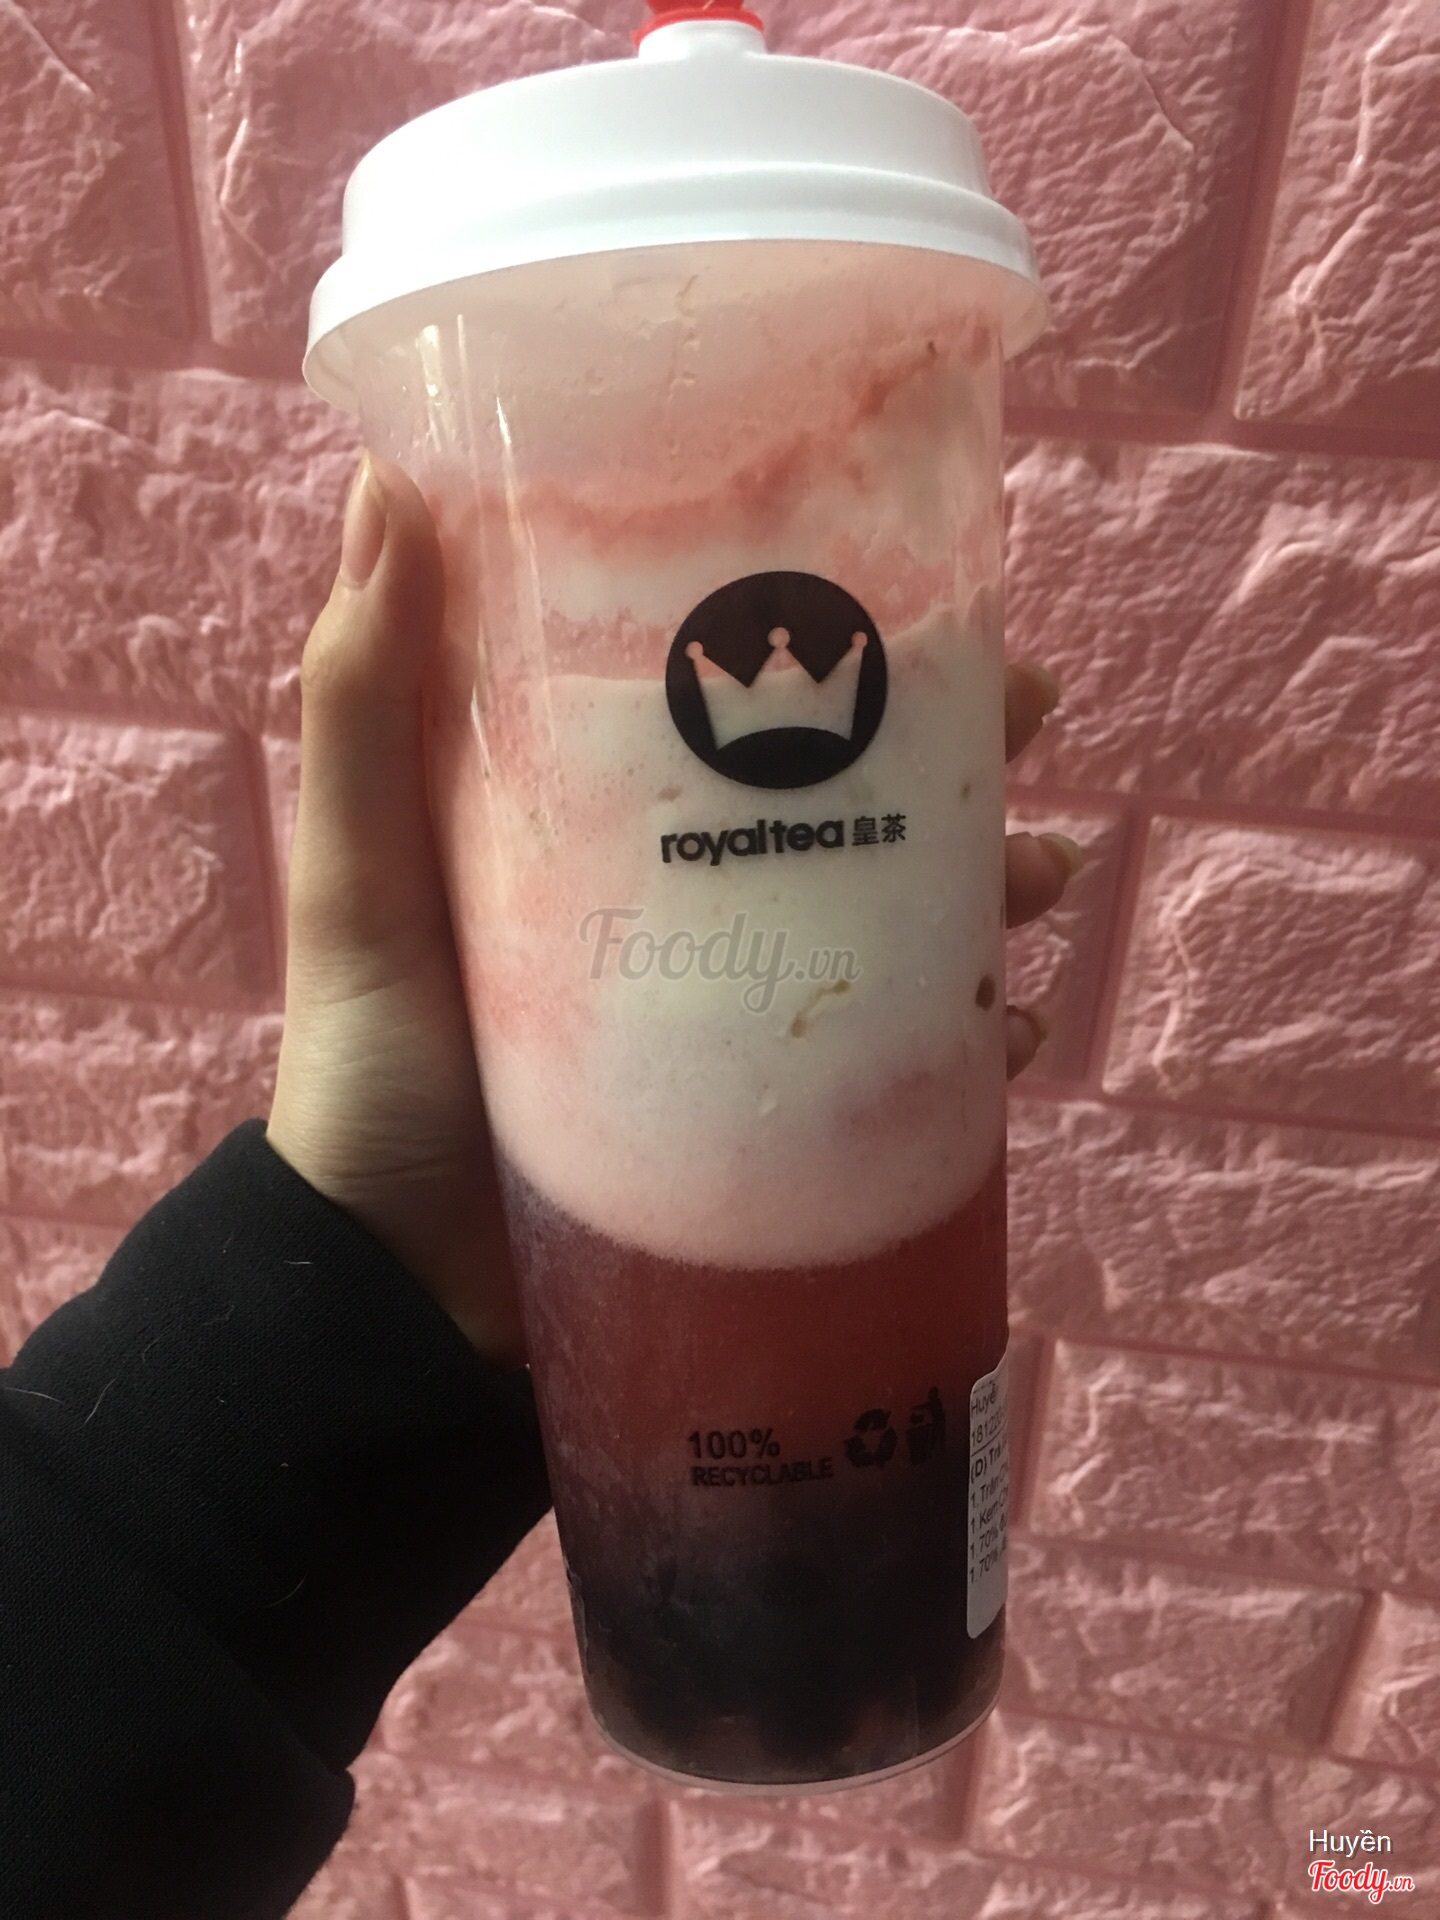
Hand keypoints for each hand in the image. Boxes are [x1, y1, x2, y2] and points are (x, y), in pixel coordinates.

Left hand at [266, 457, 1078, 1363]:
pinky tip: (1010, 1032)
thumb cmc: (372, 1067)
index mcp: (599, 816)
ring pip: (898, 917)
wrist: (399, 1285)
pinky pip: (899, 1063)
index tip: (928, 583)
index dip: (838, 636)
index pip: (737, 697)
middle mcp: (685, 893)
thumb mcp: (361, 876)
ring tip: (1043, 878)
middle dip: (955, 751)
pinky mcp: (771, 1108)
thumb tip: (390, 485)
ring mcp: (737, 1003)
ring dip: (989, 885)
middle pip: (844, 797)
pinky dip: (968, 1042)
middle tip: (1035, 719)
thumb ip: (362, 703)